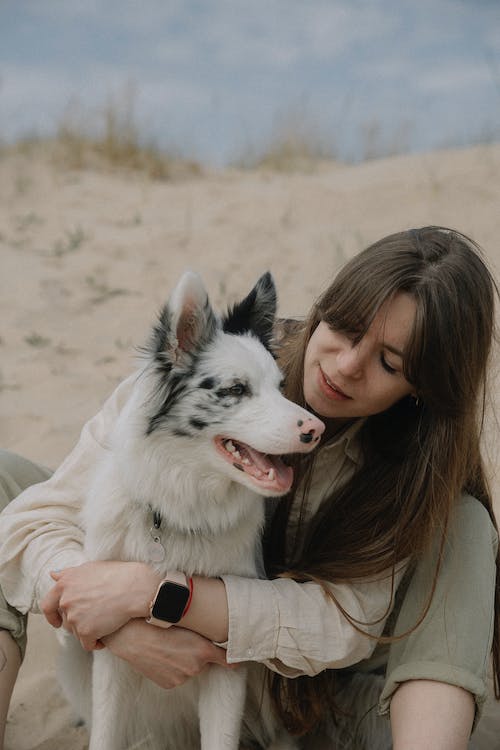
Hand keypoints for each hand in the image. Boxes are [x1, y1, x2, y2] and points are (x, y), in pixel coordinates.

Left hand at [41, 560, 160, 649]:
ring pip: (77, 633)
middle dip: (77, 622)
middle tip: (93, 620)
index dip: (52, 615)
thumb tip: (53, 576)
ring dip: (88, 632)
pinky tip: (105, 639)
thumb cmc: (117, 575)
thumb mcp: (91, 568)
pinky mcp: (86, 631)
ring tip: (104, 625)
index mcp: (64, 584)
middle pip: (65, 620)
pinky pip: (87, 644)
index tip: (58, 622)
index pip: (47, 605)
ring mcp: (74, 616)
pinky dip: (95, 643)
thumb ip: (69, 574)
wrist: (135, 588)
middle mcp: (65, 600)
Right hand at [103, 619, 231, 688]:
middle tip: (182, 639)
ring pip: (188, 669)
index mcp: (203, 651)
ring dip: (183, 661)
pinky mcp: (170, 684)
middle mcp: (196, 667)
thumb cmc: (159, 624)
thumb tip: (210, 637)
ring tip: (167, 646)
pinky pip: (176, 676)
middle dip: (196, 653)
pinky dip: (172, 669)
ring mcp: (182, 678)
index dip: (233, 660)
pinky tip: (161, 656)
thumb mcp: (185, 623)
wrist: (133, 636)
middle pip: (203, 662)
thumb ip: (202, 633)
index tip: (239, 662)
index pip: (226, 660)